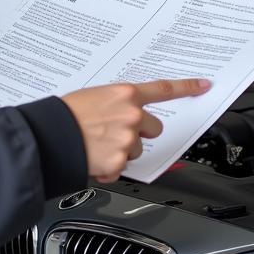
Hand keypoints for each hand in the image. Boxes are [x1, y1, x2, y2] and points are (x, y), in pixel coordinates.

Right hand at [63, 78, 210, 182]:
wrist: (49, 135)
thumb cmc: (65, 113)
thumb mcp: (94, 96)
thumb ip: (116, 103)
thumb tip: (125, 112)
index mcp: (125, 94)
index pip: (163, 90)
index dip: (187, 87)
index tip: (203, 86)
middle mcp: (132, 115)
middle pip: (154, 127)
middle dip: (140, 131)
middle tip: (117, 131)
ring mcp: (128, 139)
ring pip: (137, 149)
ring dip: (122, 150)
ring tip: (98, 143)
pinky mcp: (121, 161)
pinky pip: (122, 167)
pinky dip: (110, 166)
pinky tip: (94, 156)